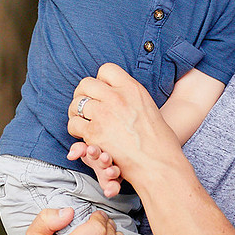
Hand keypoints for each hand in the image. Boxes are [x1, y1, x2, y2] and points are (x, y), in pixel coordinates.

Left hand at [67, 141, 121, 197]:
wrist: (102, 165)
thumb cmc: (93, 155)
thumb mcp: (84, 151)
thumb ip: (78, 150)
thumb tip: (70, 156)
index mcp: (99, 152)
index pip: (96, 150)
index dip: (93, 151)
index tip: (90, 150)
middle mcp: (107, 161)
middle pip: (106, 160)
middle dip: (105, 159)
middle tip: (104, 157)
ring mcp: (112, 171)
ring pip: (114, 172)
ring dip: (112, 172)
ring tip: (110, 172)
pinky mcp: (115, 183)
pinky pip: (115, 187)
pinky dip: (112, 190)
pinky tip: (108, 193)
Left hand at [68, 63, 174, 181]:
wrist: (160, 164)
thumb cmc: (160, 142)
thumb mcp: (149, 107)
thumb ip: (130, 98)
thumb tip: (117, 93)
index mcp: (132, 88)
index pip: (106, 69)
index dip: (100, 81)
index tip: (100, 91)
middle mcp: (116, 97)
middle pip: (86, 84)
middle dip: (83, 94)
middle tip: (85, 105)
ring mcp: (104, 114)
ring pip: (76, 104)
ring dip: (76, 112)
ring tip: (81, 120)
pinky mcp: (94, 133)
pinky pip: (74, 124)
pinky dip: (76, 131)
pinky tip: (83, 136)